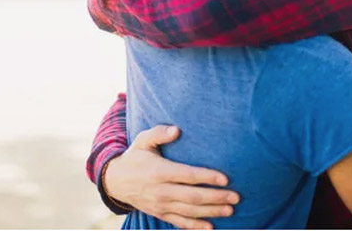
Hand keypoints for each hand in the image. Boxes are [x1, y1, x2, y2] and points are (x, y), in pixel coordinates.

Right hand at [103, 125, 238, 229]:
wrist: (115, 181)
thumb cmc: (135, 157)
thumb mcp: (142, 140)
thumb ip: (159, 133)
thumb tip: (177, 130)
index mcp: (159, 171)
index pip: (188, 175)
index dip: (207, 177)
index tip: (225, 178)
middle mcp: (161, 191)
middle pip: (193, 196)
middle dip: (216, 197)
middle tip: (236, 197)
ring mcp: (160, 205)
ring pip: (190, 211)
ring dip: (211, 212)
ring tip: (230, 210)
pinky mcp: (160, 213)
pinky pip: (179, 222)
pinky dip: (195, 226)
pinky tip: (210, 227)